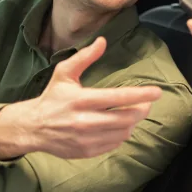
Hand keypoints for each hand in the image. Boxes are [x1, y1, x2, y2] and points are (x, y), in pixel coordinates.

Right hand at [0, 37, 162, 159]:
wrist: (34, 127)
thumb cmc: (52, 97)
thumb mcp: (64, 73)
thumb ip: (84, 57)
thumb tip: (103, 41)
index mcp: (80, 99)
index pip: (117, 98)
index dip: (140, 95)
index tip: (157, 92)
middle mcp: (84, 121)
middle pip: (125, 118)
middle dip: (141, 109)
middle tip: (147, 103)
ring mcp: (86, 138)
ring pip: (122, 132)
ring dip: (132, 122)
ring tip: (132, 113)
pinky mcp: (87, 151)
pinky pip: (114, 144)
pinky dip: (121, 134)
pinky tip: (119, 126)